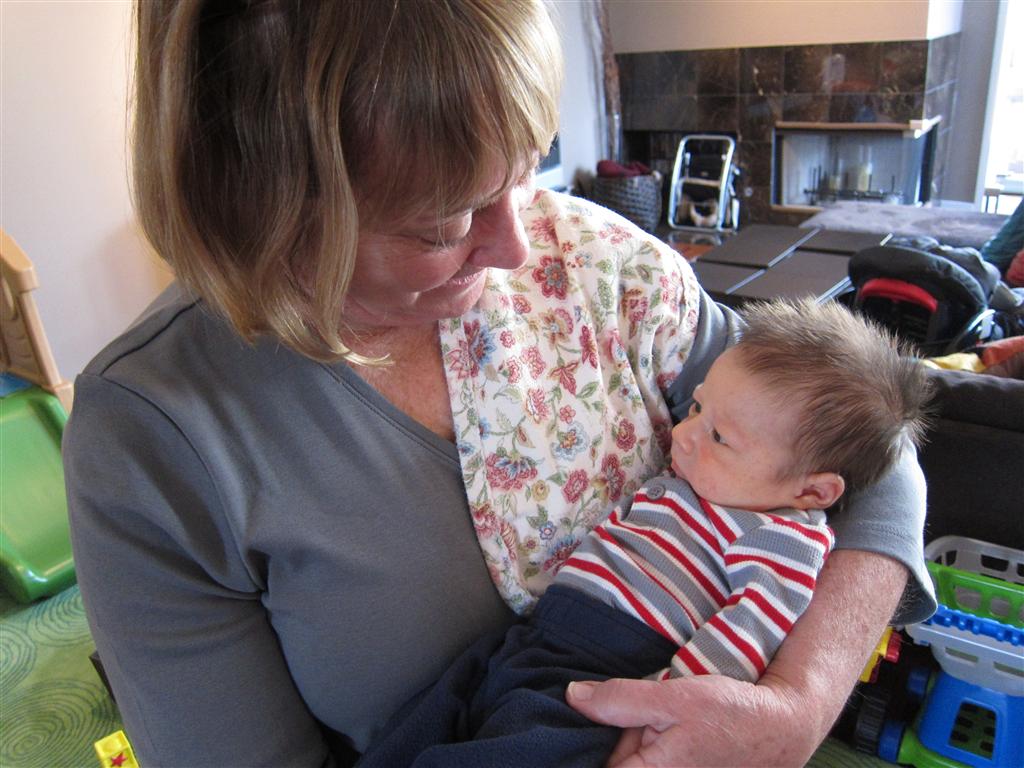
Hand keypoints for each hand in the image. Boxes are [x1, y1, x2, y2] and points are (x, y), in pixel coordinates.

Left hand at [566, 673, 812, 766]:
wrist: (781, 727)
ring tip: (654, 716)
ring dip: (632, 734)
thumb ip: (620, 699)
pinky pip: (648, 755)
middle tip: (630, 708)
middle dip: (611, 735)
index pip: (599, 766)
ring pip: (632, 755)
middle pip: (614, 759)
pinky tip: (660, 724)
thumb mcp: (673, 697)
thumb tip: (573, 697)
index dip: (581, 747)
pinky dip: (646, 738)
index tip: (570, 729)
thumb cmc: (731, 715)